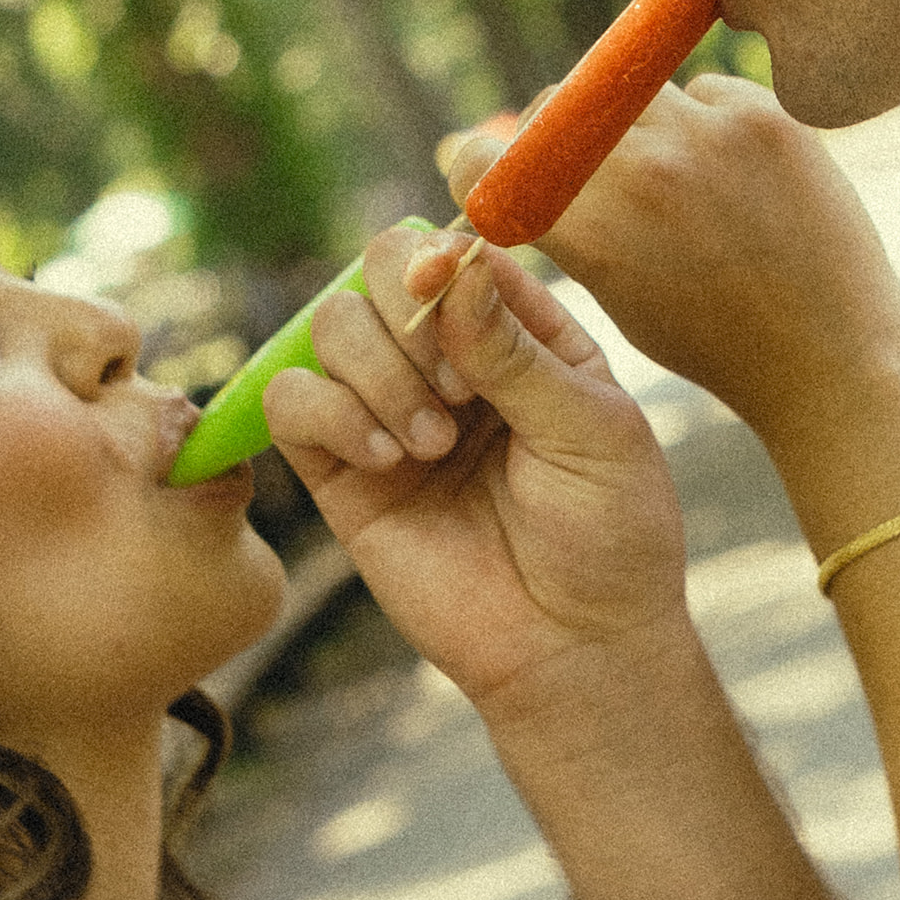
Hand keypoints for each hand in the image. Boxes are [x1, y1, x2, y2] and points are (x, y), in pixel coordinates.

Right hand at [263, 223, 689, 712]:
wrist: (575, 650)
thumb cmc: (609, 533)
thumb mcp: (592, 430)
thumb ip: (518, 350)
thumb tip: (453, 264)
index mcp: (521, 330)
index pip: (458, 249)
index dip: (442, 259)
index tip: (443, 287)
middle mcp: (449, 357)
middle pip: (379, 267)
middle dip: (405, 316)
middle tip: (457, 395)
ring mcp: (389, 407)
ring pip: (331, 323)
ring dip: (376, 372)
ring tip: (432, 445)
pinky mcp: (341, 471)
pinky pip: (290, 401)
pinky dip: (327, 413)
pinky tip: (386, 460)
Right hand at [447, 74, 899, 437]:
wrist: (830, 356)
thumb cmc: (713, 340)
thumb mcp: (615, 293)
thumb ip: (569, 221)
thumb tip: (519, 153)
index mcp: (591, 230)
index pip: (490, 159)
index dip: (482, 164)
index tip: (492, 174)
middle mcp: (641, 170)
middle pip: (553, 108)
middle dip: (554, 135)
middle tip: (585, 170)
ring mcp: (706, 134)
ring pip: (625, 88)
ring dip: (629, 120)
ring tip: (669, 178)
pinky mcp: (763, 114)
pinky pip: (701, 90)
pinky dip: (703, 121)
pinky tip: (730, 175)